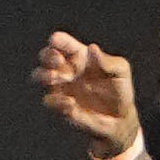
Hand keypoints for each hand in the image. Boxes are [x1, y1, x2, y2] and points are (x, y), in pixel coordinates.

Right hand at [32, 32, 142, 158]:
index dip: (57, 40)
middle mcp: (66, 69)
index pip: (62, 43)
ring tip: (56, 78)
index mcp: (79, 56)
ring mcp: (61, 88)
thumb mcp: (121, 72)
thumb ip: (108, 61)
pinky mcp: (60, 107)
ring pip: (39, 76)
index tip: (56, 41)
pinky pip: (49, 101)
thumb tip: (92, 48)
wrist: (120, 120)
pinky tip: (71, 102)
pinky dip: (57, 101)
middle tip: (59, 61)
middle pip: (45, 56)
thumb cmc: (120, 90)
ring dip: (43, 75)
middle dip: (47, 56)